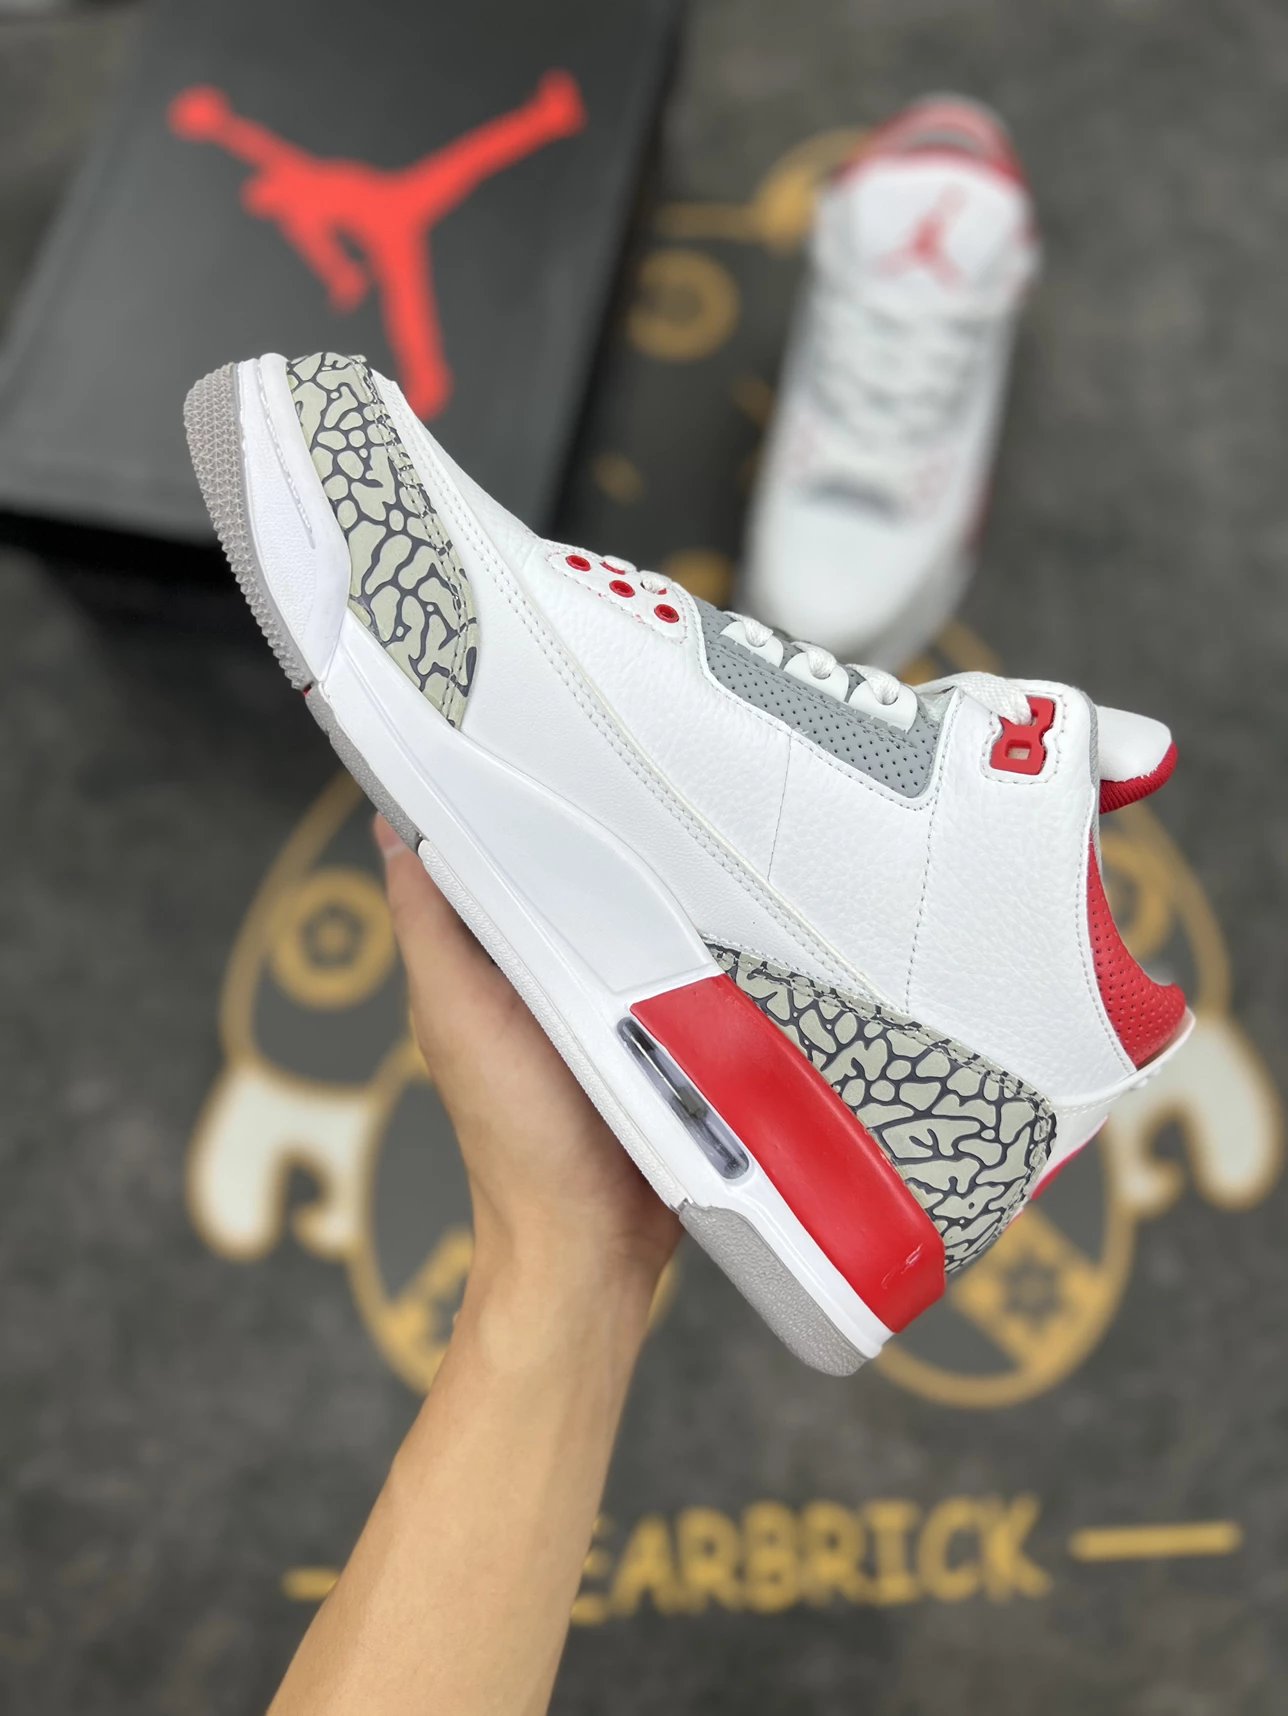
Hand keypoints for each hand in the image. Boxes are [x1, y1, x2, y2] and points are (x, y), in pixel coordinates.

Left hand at [375, 816, 680, 1308]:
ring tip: (661, 836)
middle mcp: (536, 980)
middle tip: (612, 781)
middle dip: (582, 835)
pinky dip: (678, 942)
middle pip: (559, 880)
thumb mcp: (458, 1016)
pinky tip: (697, 916)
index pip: (481, 861)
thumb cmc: (521, 1144)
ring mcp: (599, 1005)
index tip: (515, 746)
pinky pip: (665, 966)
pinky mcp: (654, 1029)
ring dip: (640, 887)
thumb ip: (431, 927)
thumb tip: (392, 837)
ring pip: (618, 917)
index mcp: (480, 969)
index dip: (491, 804)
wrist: (596, 1238)